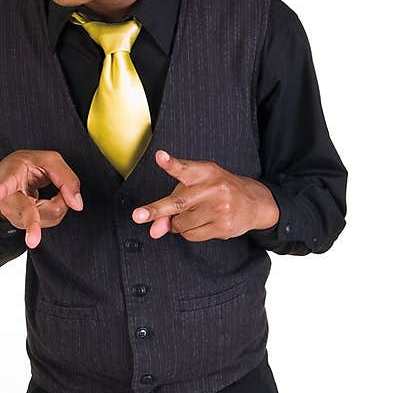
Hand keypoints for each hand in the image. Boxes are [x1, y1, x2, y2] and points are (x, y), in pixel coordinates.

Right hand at [0, 150, 83, 248]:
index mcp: (10, 176)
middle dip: (32, 225)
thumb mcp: (48, 161)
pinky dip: (58, 208)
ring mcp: (15, 216)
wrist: (7, 178)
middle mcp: (10, 200)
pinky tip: (54, 199)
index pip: (6, 184)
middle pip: (27, 213)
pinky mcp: (24, 225)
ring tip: (54, 190)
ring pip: (48, 218)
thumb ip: (66, 178)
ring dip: (60, 203)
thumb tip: (77, 205)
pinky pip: (51, 220)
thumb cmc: (27, 167)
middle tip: (33, 241)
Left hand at [131, 149, 278, 240]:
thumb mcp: (197, 187)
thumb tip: (154, 229)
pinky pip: (191, 235)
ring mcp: (219, 209)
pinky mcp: (222, 227)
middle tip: (138, 216)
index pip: (185, 168)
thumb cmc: (219, 190)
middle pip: (178, 202)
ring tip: (193, 214)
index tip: (160, 157)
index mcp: (206, 172)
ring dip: (178, 223)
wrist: (254, 202)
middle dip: (156, 210)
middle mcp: (213, 189)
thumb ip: (172, 203)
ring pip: (181, 224)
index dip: (171, 164)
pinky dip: (189, 232)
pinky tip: (201, 223)